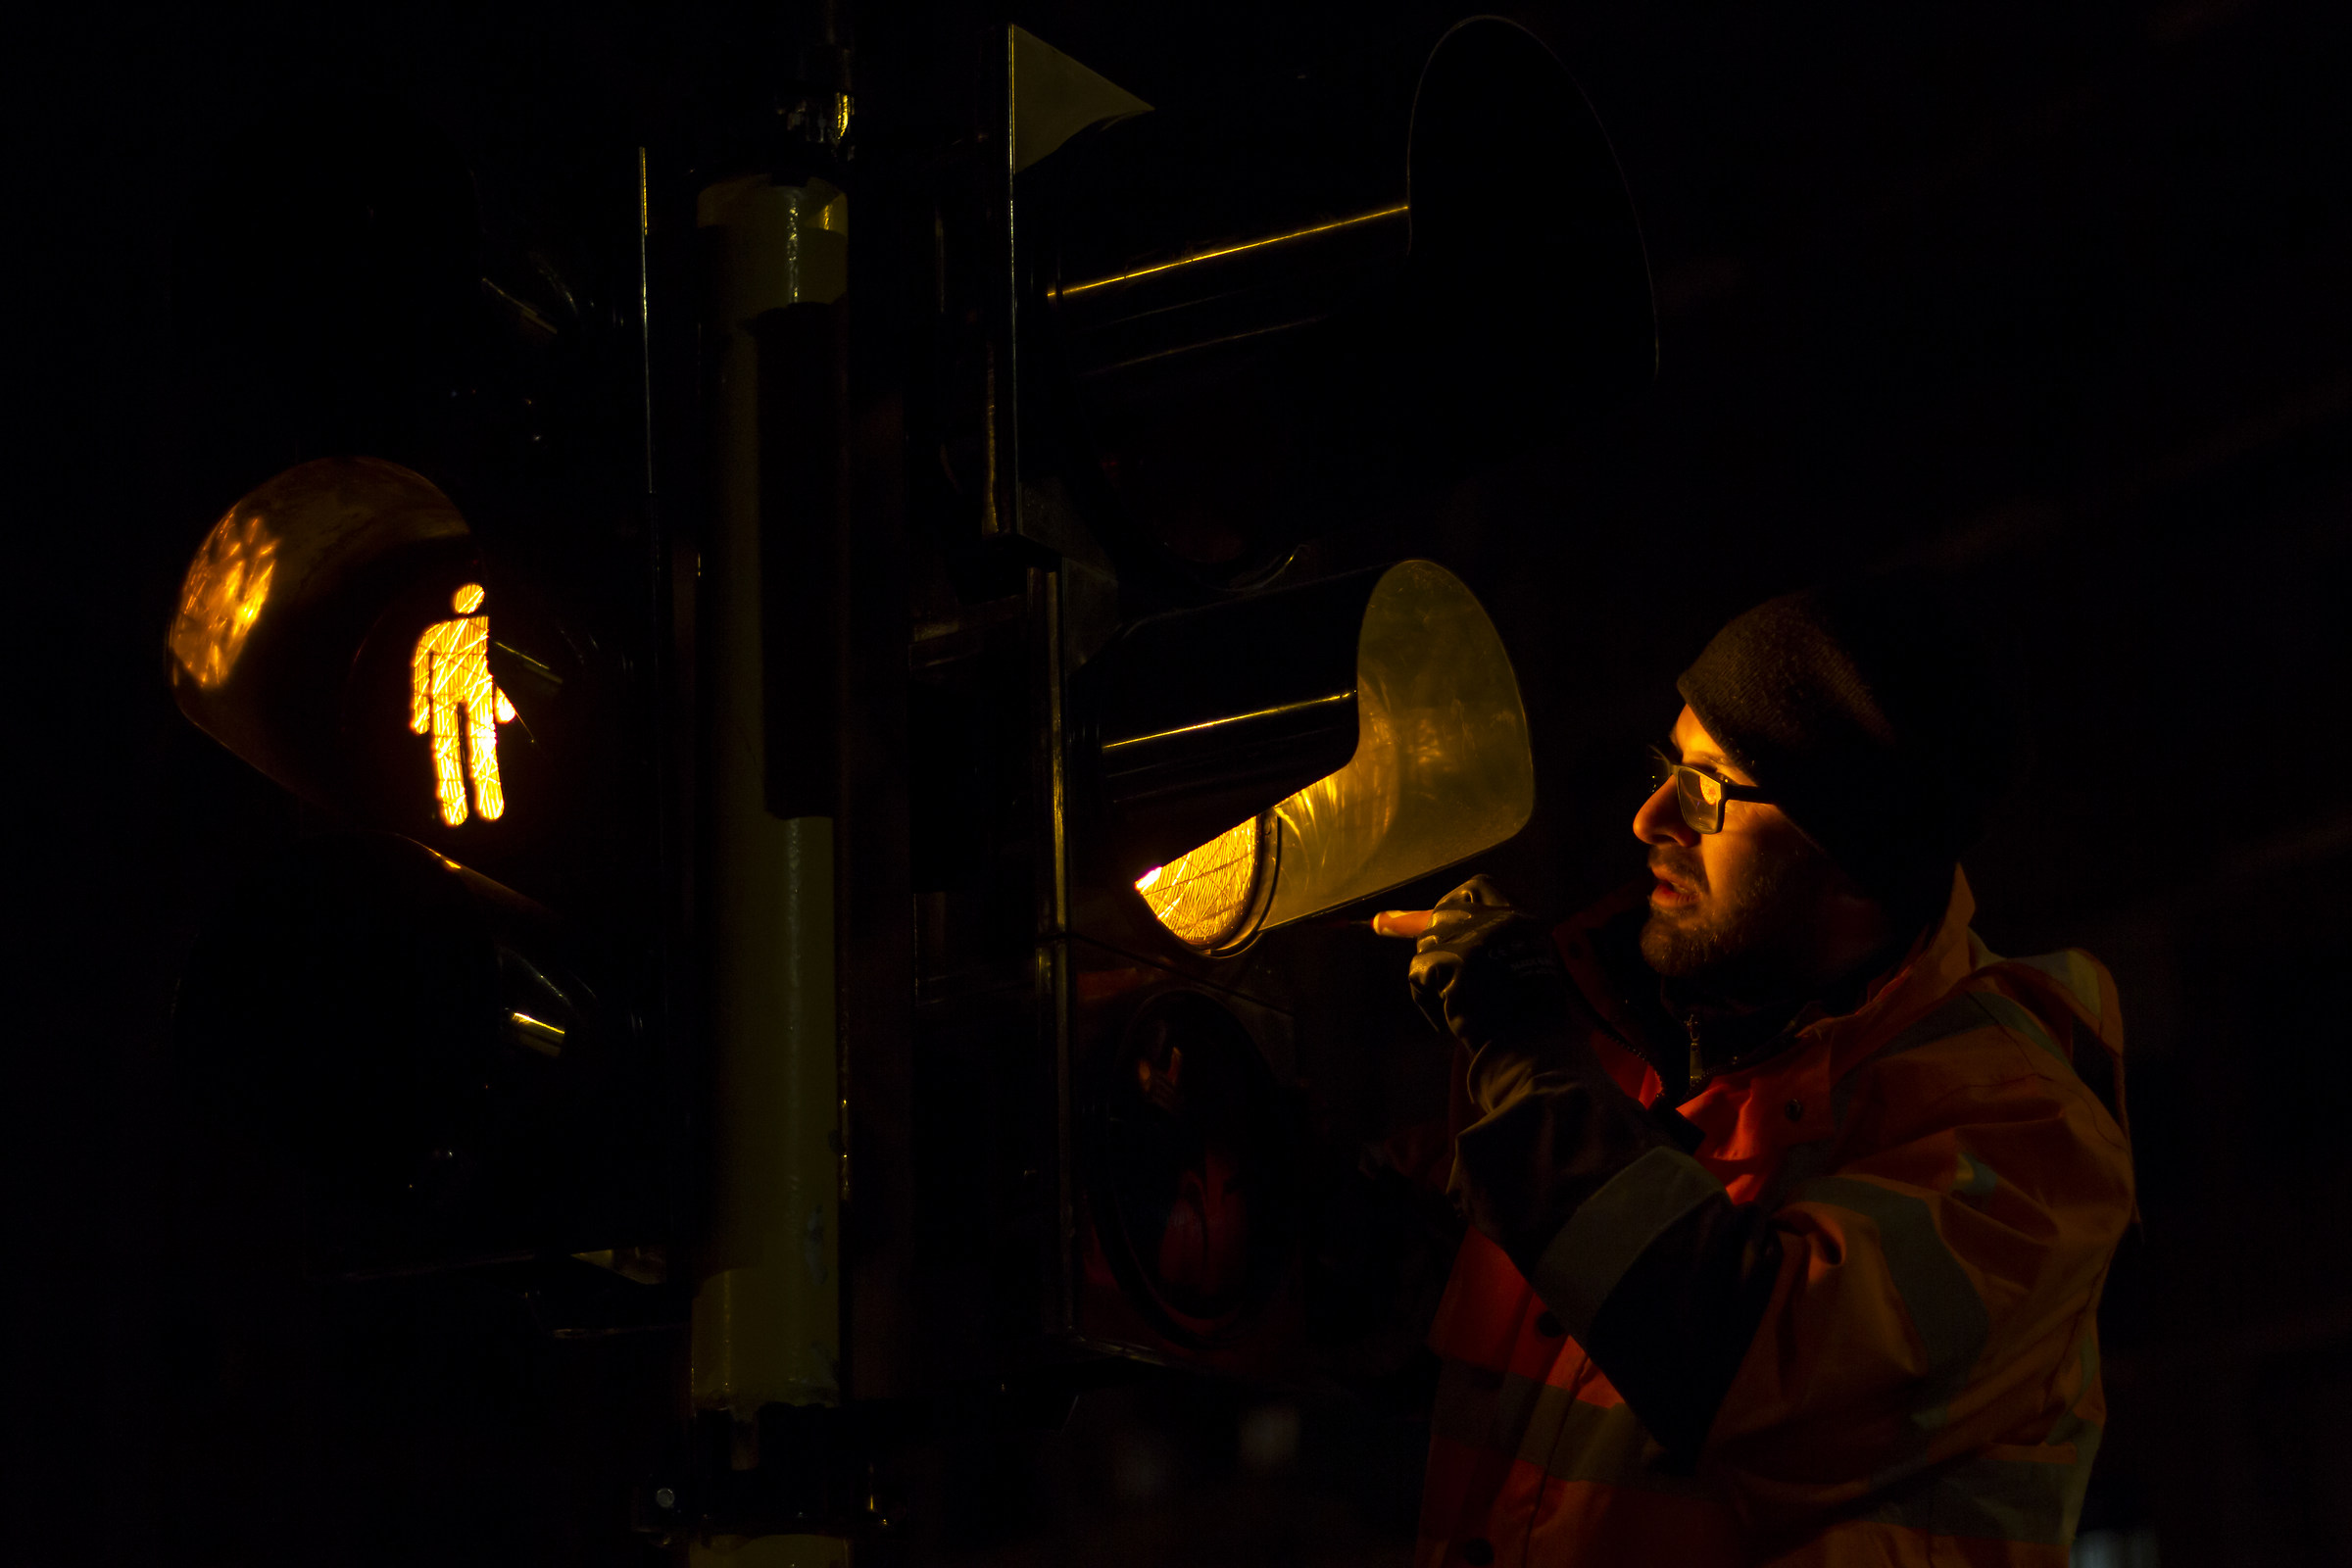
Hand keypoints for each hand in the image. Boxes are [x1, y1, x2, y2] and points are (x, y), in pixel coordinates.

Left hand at [1377, 876, 1572, 1051]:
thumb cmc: (1527, 1014)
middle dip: (1435, 936)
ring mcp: (1474, 937)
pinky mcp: (1451, 959)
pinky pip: (1417, 971)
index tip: (1447, 917)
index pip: (1479, 886)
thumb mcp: (1523, 963)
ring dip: (1432, 973)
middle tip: (1439, 965)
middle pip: (1444, 911)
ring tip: (1453, 999)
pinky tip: (1444, 1014)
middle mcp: (1497, 919)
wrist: (1529, 1042)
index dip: (1457, 901)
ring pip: (1428, 943)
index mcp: (1520, 919)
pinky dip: (1424, 996)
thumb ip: (1493, 941)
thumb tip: (1440, 932)